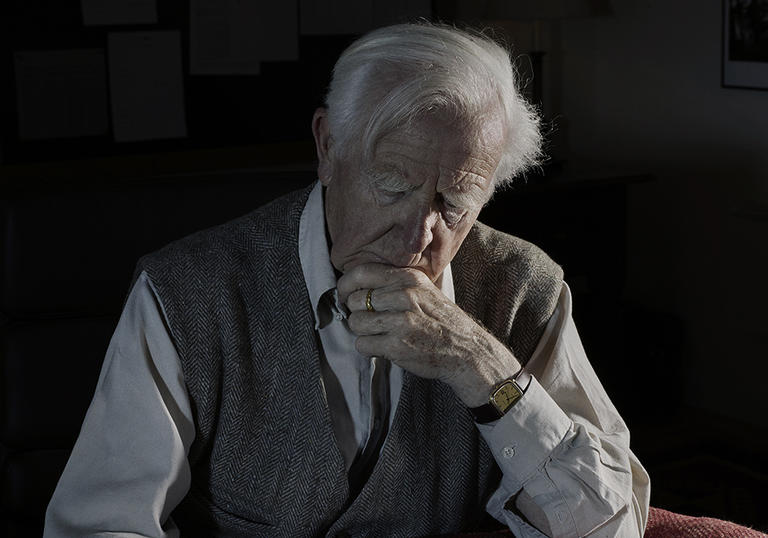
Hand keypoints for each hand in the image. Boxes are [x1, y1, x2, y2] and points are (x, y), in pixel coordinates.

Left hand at [337, 263, 521, 406]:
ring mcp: (401, 321)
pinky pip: (362, 344)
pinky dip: (368, 347)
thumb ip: (393, 284)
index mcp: (409, 278)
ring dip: (362, 331)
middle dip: (356, 312)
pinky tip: (383, 346)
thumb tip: (355, 285)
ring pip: (355, 322)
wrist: (466, 351)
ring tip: (379, 333)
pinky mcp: (398, 345)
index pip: (361, 273)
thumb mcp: (423, 290)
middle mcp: (405, 296)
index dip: (346, 286)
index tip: (346, 296)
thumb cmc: (440, 321)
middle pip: (354, 300)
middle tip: (369, 320)